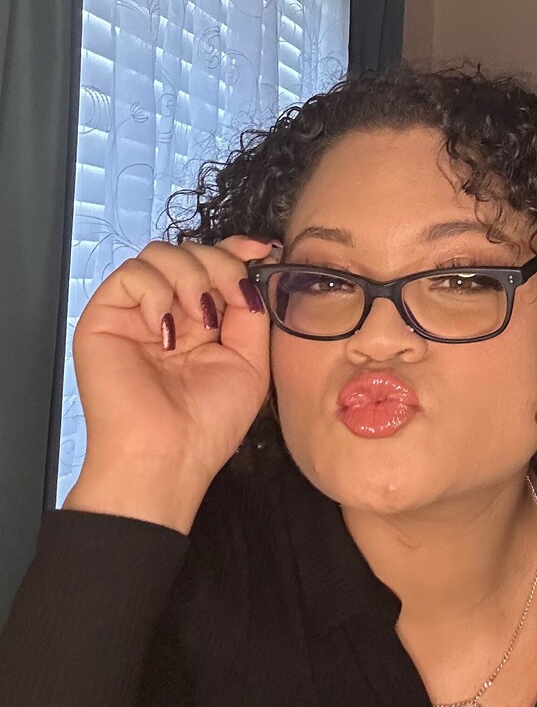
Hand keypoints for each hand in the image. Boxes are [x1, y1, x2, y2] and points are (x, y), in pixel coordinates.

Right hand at [66, 236, 278, 530]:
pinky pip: (132, 273)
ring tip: (199, 321)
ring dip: (191, 278)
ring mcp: (136, 312)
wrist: (169, 456)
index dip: (236, 250)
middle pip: (191, 251)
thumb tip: (255, 264)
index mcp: (202, 319)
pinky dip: (156, 293)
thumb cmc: (207, 422)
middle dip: (219, 266)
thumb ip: (252, 308)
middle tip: (226, 304)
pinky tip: (167, 331)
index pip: (214, 263)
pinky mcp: (105, 316)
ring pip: (161, 253)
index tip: (262, 251)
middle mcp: (168, 311)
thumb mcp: (251, 358)